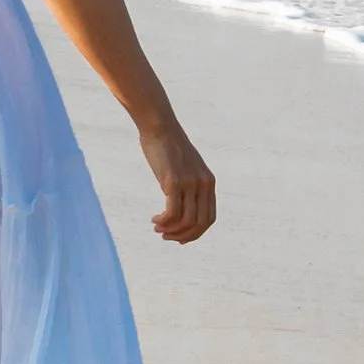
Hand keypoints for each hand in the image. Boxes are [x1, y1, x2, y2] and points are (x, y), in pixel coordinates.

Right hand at [139, 118, 215, 244]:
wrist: (160, 126)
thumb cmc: (168, 146)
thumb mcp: (184, 168)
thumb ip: (187, 184)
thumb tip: (179, 205)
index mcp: (208, 182)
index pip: (209, 218)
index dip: (195, 233)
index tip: (179, 237)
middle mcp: (203, 184)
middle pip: (200, 224)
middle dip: (183, 236)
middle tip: (165, 236)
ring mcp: (190, 183)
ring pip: (186, 221)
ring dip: (171, 230)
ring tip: (157, 227)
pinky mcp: (174, 181)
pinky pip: (172, 213)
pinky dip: (164, 221)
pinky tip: (155, 219)